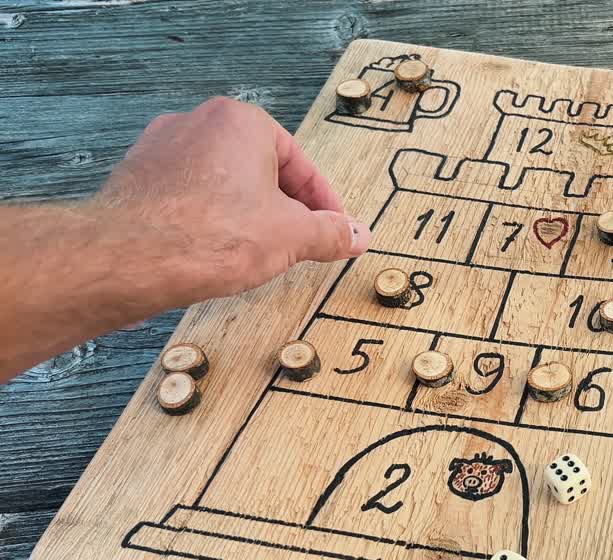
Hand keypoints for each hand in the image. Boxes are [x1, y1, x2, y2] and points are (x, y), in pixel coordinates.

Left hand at [95, 96, 370, 304]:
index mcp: (241, 122)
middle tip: (299, 242)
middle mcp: (198, 123)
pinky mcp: (136, 178)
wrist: (129, 258)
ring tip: (256, 252)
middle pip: (259, 169)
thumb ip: (329, 233)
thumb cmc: (209, 235)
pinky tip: (213, 252)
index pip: (299, 163)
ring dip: (244, 214)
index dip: (322, 203)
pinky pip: (187, 197)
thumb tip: (356, 235)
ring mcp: (161, 149)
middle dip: (282, 206)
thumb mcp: (291, 236)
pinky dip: (207, 220)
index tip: (332, 229)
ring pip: (222, 182)